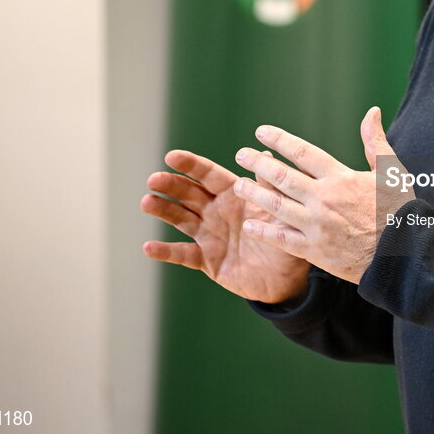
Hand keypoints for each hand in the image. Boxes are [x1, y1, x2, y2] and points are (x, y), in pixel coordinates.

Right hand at [141, 150, 310, 303]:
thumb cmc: (287, 239)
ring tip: (146, 202)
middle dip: (172, 185)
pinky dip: (166, 252)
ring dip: (163, 210)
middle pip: (190, 194)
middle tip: (154, 179)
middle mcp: (218, 211)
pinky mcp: (207, 260)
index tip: (172, 156)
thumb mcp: (282, 212)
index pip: (210, 175)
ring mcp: (210, 235)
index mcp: (235, 195)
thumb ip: (270, 187)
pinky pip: (184, 254)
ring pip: (181, 218)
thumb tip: (265, 155)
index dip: (192, 165)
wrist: (287, 279)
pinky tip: (149, 248)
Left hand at [232, 107, 408, 284]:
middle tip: (241, 154)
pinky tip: (250, 223)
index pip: (302, 152)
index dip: (279, 140)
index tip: (261, 132)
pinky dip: (264, 230)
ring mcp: (316, 225)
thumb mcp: (390, 171)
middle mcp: (324, 198)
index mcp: (340, 177)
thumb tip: (372, 111)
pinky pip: (282, 239)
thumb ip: (375, 141)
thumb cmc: (399, 210)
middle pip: (282, 177)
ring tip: (238, 185)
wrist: (402, 254)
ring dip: (254, 193)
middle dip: (258, 163)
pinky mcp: (314, 250)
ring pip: (276, 205)